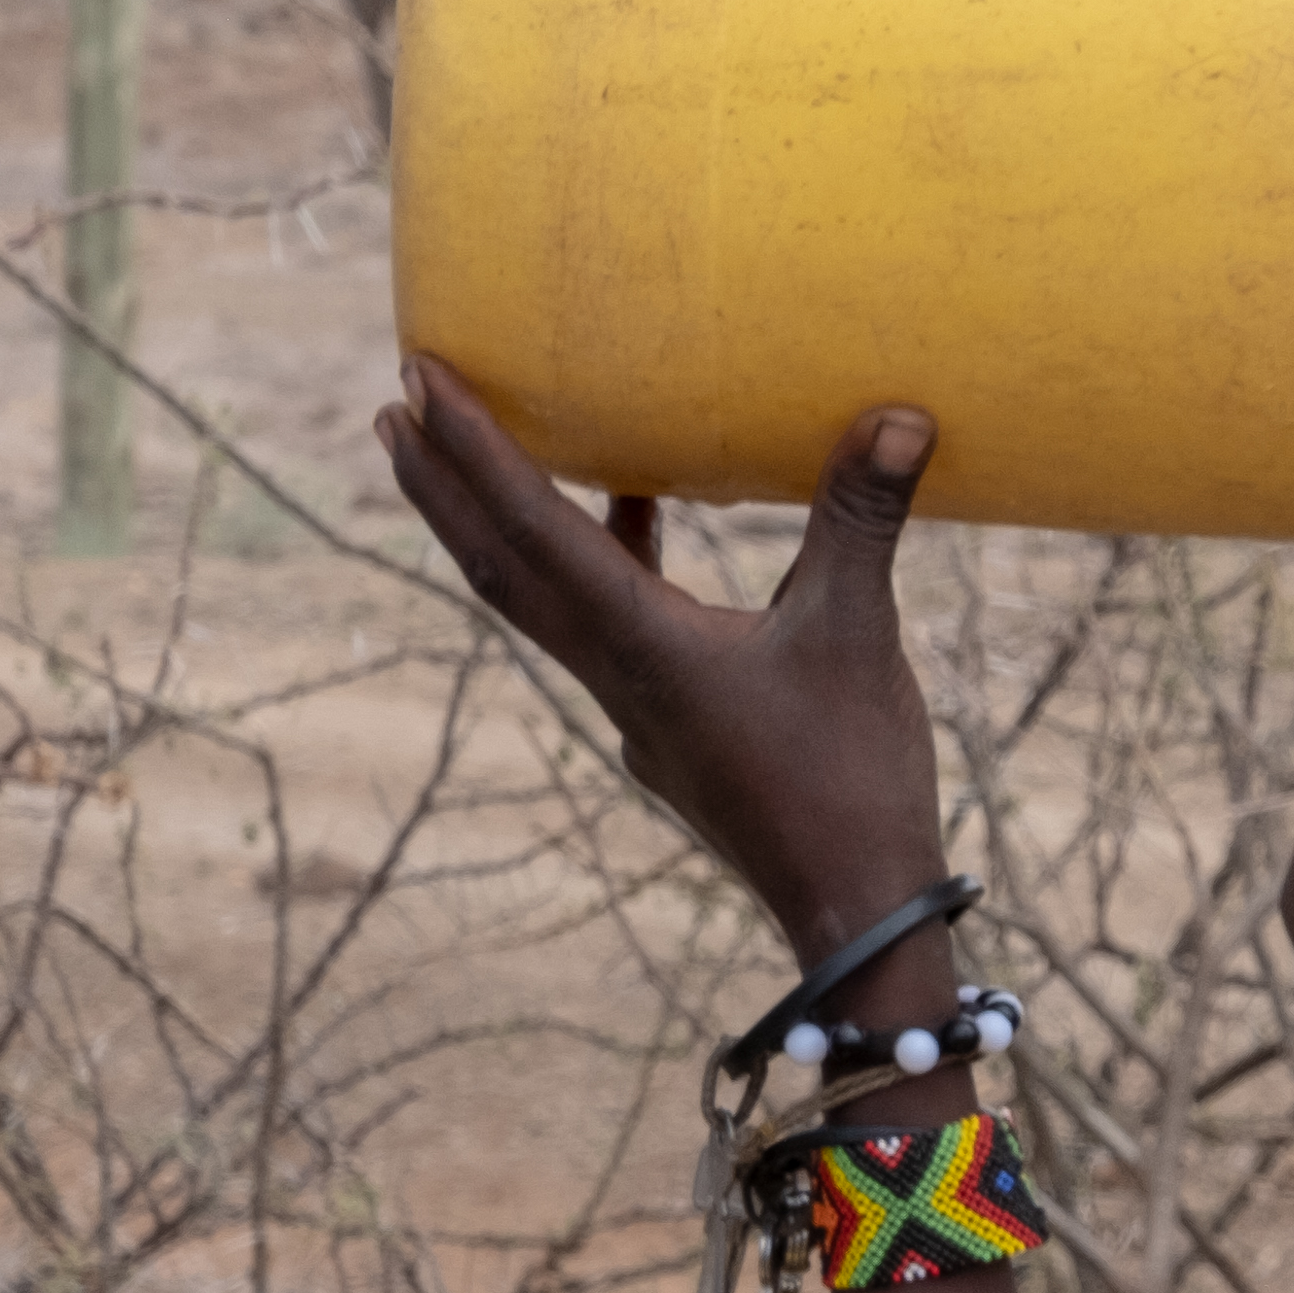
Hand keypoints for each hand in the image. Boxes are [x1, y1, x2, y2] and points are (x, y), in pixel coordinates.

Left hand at [380, 357, 954, 986]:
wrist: (853, 912)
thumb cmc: (850, 779)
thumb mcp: (858, 633)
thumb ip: (862, 519)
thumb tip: (900, 414)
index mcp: (639, 646)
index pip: (529, 531)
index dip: (471, 449)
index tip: (417, 380)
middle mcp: (613, 675)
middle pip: (496, 570)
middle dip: (441, 486)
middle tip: (393, 405)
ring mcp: (634, 709)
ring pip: (540, 602)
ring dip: (500, 527)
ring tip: (473, 455)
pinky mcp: (667, 730)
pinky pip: (601, 626)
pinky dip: (597, 562)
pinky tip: (636, 521)